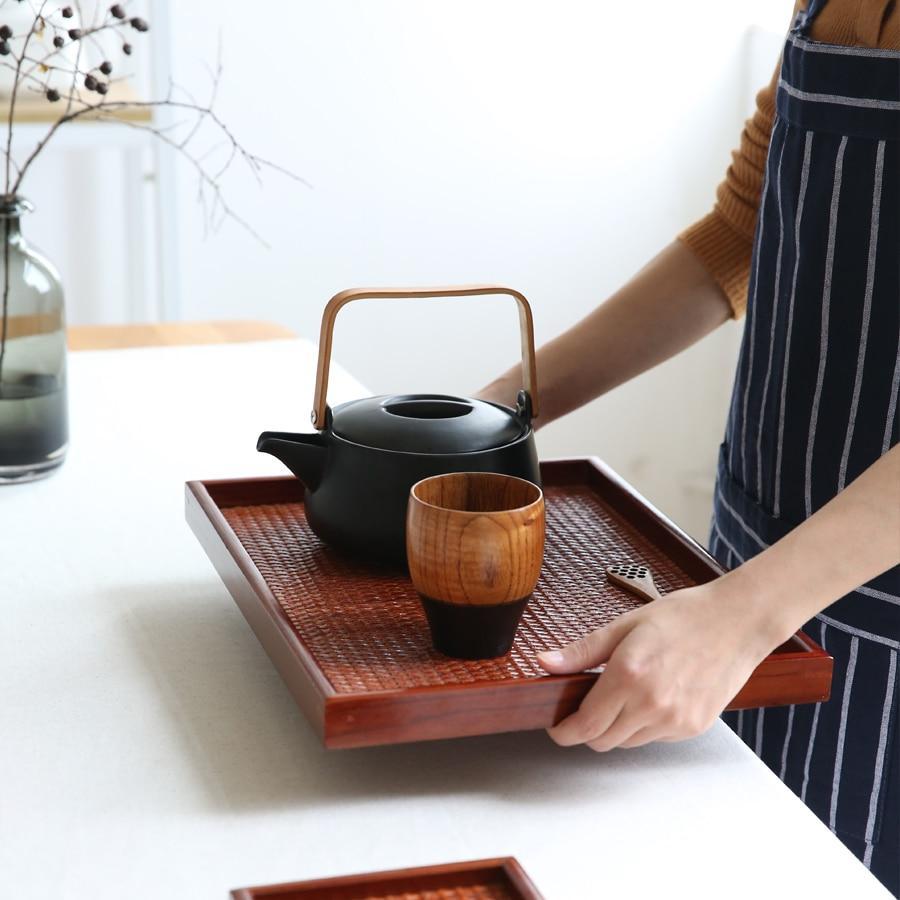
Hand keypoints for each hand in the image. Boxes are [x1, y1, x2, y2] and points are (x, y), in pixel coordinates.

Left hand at [538, 582, 776, 749]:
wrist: (736, 621)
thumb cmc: (683, 617)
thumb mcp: (625, 625)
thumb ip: (582, 651)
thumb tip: (545, 663)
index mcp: (629, 676)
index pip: (586, 726)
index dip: (564, 732)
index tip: (556, 726)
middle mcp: (652, 704)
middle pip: (603, 741)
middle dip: (587, 729)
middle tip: (585, 705)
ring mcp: (675, 720)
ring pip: (628, 743)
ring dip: (615, 728)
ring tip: (623, 694)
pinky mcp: (694, 727)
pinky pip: (655, 738)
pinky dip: (644, 725)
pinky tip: (651, 697)